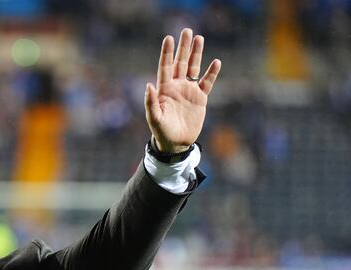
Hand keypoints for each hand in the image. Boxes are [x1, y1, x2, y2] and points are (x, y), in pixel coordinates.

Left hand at [144, 28, 220, 153]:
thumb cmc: (162, 131)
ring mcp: (189, 91)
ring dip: (196, 54)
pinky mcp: (200, 98)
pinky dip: (212, 73)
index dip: (167, 52)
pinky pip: (207, 83)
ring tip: (199, 38)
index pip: (165, 66)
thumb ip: (151, 102)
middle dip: (183, 47)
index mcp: (164, 89)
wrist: (176, 143)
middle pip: (180, 62)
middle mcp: (176, 86)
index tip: (169, 38)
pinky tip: (216, 62)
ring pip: (193, 68)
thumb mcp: (154, 118)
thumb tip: (149, 85)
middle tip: (186, 30)